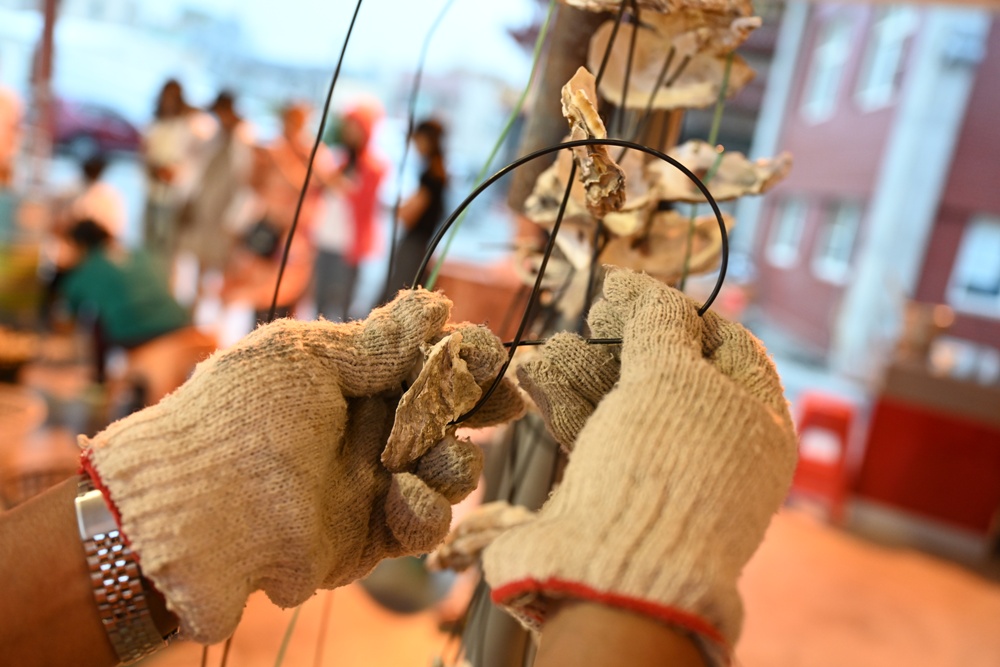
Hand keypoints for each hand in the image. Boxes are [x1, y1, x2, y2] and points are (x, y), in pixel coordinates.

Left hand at [80, 290, 522, 643]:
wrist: (198, 508)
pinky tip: (402, 495)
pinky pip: (424, 523)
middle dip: (479, 408)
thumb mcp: (307, 357)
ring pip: (449, 471)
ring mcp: (373, 484)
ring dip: (455, 461)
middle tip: (500, 403)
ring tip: (429, 457)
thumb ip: (378, 341)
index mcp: (354, 379)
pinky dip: (425, 508)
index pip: (427, 365)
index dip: (465, 360)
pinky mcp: (372, 536)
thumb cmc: (244, 416)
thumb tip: (434, 305)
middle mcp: (370, 429)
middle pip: (450, 417)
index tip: (492, 357)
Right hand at [482, 268, 796, 662]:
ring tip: (553, 352)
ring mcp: (664, 471)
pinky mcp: (615, 488)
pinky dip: (567, 401)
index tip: (634, 292)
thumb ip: (658, 320)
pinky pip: (595, 430)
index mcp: (756, 422)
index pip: (728, 343)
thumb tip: (636, 283)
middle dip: (623, 340)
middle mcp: (716, 447)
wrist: (614, 575)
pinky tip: (536, 376)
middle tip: (592, 318)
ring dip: (586, 368)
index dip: (682, 311)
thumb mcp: (669, 376)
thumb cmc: (660, 468)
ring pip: (624, 398)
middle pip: (668, 368)